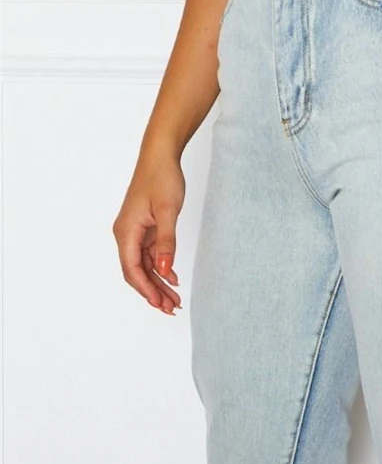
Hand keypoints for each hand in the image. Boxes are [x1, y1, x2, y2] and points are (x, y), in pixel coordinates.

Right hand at [112, 153, 185, 315]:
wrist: (160, 155)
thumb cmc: (161, 177)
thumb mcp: (168, 210)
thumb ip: (166, 241)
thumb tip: (165, 269)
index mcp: (126, 231)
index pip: (132, 269)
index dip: (145, 289)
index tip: (159, 304)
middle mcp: (126, 234)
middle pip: (137, 271)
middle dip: (153, 292)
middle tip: (171, 308)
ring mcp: (135, 231)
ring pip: (143, 265)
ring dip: (158, 282)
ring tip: (174, 300)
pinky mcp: (144, 228)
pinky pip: (149, 254)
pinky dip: (160, 267)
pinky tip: (172, 279)